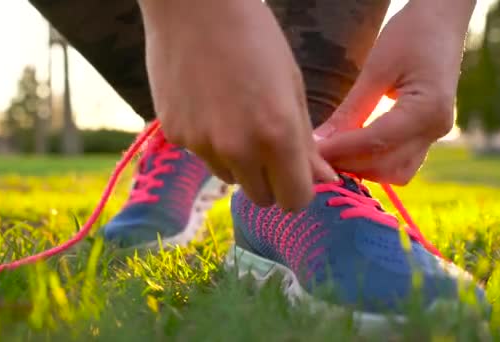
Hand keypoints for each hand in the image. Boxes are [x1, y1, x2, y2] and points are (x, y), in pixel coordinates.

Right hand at [139, 0, 336, 209]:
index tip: (295, 175)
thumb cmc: (255, 37)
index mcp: (277, 136)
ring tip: (233, 116)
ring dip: (237, 162)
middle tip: (266, 145)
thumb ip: (306, 142)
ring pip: (229, 177)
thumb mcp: (292, 87)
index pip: (294, 202)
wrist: (194, 7)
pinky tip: (206, 104)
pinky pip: (200, 154)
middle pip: (260, 197)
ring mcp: (201, 144)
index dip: (298, 191)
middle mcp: (237, 149)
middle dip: (268, 180)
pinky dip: (208, 141)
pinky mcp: (175, 135)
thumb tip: (324, 180)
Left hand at [314, 0, 474, 184]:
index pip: (376, 142)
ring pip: (396, 172)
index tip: (310, 154)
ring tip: (330, 156)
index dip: (340, 152)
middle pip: (386, 165)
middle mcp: (436, 129)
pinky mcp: (428, 134)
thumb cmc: (410, 34)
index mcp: (427, 109)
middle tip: (315, 158)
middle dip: (348, 164)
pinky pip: (401, 162)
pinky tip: (349, 152)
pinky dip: (374, 163)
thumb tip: (320, 142)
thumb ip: (351, 110)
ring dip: (362, 170)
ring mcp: (435, 134)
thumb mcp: (376, 69)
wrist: (442, 20)